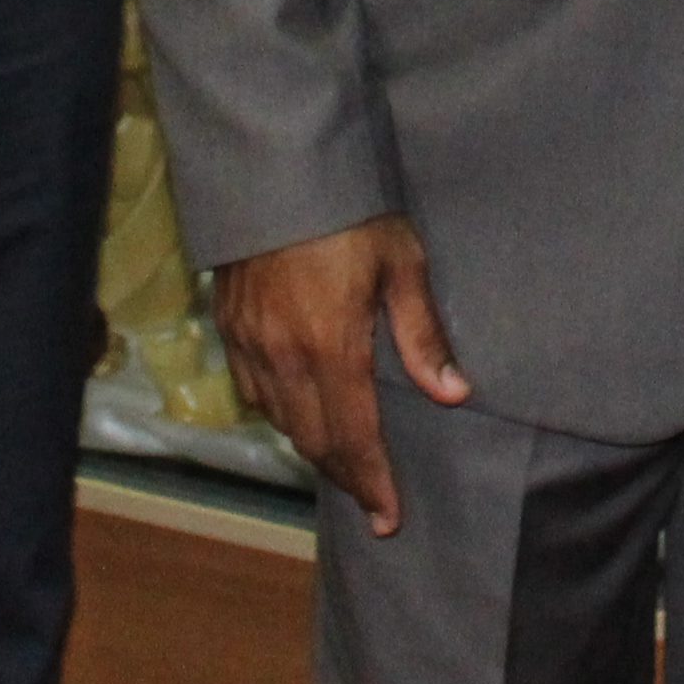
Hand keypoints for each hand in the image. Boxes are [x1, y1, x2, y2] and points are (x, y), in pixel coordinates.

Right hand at [209, 215, 464, 538]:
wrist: (277, 165)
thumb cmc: (351, 210)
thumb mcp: (402, 263)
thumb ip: (423, 335)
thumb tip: (453, 393)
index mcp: (331, 347)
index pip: (354, 438)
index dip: (372, 483)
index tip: (388, 518)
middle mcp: (284, 355)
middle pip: (314, 440)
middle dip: (345, 476)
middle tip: (371, 499)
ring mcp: (250, 342)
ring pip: (280, 420)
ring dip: (312, 447)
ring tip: (342, 461)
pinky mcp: (229, 325)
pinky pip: (252, 390)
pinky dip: (278, 413)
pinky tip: (298, 413)